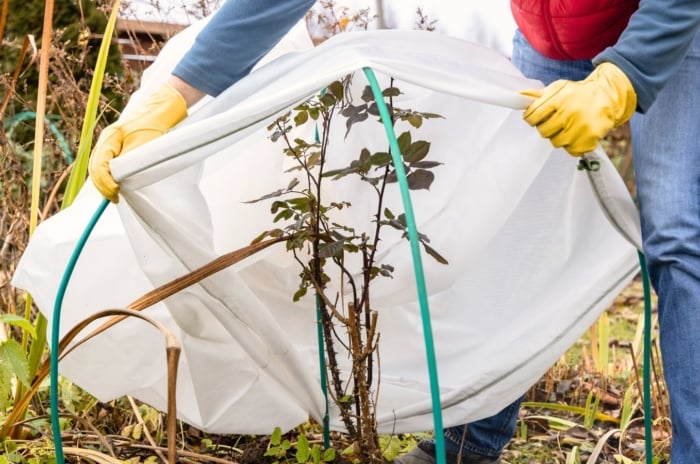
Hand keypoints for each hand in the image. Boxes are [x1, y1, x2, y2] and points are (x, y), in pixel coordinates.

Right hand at [88, 82, 187, 201]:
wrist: (160, 109)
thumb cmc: (154, 124)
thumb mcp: (143, 143)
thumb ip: (129, 159)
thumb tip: (118, 178)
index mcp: (109, 137)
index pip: (99, 165)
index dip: (106, 182)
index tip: (116, 193)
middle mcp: (106, 140)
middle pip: (96, 167)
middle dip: (103, 185)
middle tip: (114, 198)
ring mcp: (111, 143)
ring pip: (99, 167)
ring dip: (104, 182)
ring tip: (114, 195)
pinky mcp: (117, 147)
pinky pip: (106, 164)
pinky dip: (109, 177)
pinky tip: (116, 185)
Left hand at [521, 62, 636, 155]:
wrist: (607, 96)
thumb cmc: (578, 94)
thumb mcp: (559, 88)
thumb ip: (538, 95)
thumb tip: (519, 95)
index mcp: (560, 98)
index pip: (533, 115)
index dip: (531, 118)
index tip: (535, 118)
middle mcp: (570, 112)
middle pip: (543, 131)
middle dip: (546, 127)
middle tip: (555, 121)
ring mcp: (581, 127)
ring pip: (556, 142)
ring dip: (559, 136)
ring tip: (568, 127)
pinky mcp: (590, 139)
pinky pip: (571, 150)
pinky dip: (572, 145)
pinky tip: (577, 134)